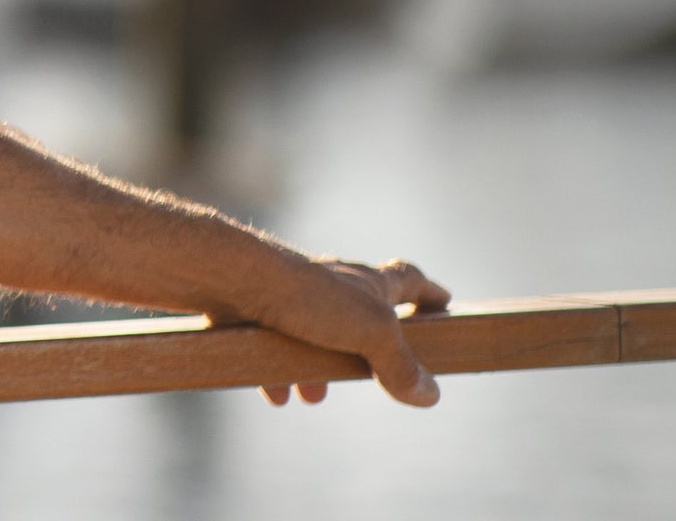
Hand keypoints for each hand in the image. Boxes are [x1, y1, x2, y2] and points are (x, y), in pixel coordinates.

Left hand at [246, 257, 450, 407]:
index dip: (429, 293)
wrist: (232, 280)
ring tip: (313, 395)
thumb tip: (430, 395)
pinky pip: (272, 344)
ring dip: (317, 367)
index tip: (443, 304)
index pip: (409, 280)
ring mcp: (292, 296)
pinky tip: (276, 393)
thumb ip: (399, 365)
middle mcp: (331, 284)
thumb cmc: (308, 298)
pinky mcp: (257, 309)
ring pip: (313, 334)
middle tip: (371, 375)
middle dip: (366, 350)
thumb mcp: (370, 333)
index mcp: (367, 283)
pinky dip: (277, 371)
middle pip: (359, 314)